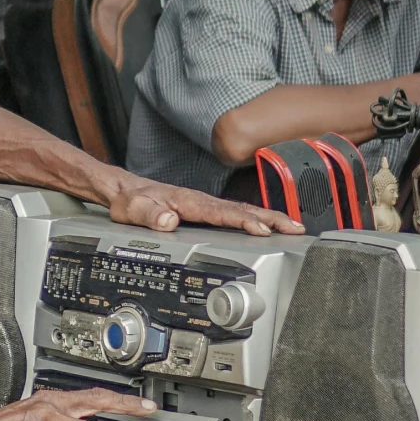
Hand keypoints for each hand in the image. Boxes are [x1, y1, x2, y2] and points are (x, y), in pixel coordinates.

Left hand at [104, 175, 301, 235]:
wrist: (124, 191)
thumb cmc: (129, 200)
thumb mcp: (131, 209)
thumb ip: (148, 214)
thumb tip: (168, 219)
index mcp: (187, 201)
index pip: (221, 212)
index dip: (243, 221)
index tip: (264, 229)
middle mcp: (199, 200)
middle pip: (240, 208)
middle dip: (270, 217)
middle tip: (295, 228)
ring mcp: (203, 204)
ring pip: (240, 209)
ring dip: (267, 217)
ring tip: (292, 227)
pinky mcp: (203, 209)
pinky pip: (233, 213)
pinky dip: (253, 217)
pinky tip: (265, 226)